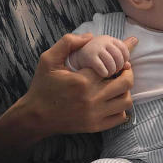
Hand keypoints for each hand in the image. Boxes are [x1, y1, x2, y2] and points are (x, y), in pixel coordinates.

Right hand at [19, 34, 137, 139]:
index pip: (113, 65)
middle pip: (125, 83)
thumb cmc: (42, 86)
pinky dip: (121, 108)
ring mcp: (95, 115)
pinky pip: (120, 117)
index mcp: (82, 81)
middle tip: (122, 69)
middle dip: (127, 72)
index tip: (121, 56)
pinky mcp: (95, 126)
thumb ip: (67, 43)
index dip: (120, 59)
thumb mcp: (48, 59)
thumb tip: (90, 36)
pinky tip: (112, 101)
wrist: (35, 116)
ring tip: (117, 85)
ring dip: (125, 90)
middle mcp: (91, 99)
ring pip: (126, 101)